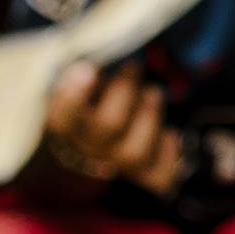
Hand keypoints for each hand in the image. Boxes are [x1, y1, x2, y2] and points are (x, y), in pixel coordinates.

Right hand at [44, 61, 181, 194]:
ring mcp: (116, 165)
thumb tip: (102, 57)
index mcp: (65, 125)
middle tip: (133, 66)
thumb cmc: (85, 104)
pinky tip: (169, 134)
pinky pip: (161, 176)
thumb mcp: (77, 85)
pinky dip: (170, 155)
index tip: (88, 69)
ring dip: (149, 117)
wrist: (87, 150)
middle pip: (109, 126)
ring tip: (153, 93)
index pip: (64, 116)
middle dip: (125, 91)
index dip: (75, 95)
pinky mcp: (142, 176)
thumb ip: (86, 74)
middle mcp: (89, 149)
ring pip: (136, 152)